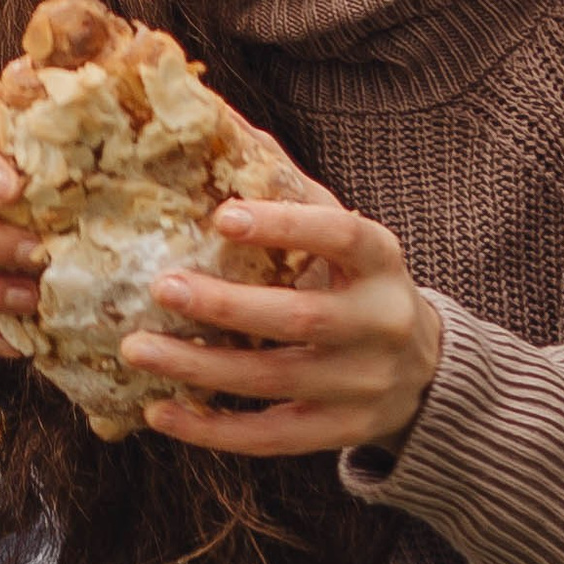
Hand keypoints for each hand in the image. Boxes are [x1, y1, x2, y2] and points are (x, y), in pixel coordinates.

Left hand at [120, 194, 443, 458]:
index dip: (285, 226)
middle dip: (226, 306)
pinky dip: (211, 429)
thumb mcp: (348, 239)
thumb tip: (222, 126)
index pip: (342, 236)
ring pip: (273, 381)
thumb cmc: (360, 285)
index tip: (222, 215)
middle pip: (301, 319)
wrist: (425, 373)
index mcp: (382, 263)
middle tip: (160, 287)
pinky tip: (160, 410)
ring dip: (199, 367)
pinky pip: (269, 438)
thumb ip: (293, 193)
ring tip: (137, 349)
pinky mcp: (338, 432)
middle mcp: (380, 325)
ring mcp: (362, 386)